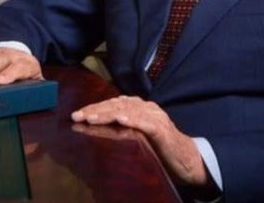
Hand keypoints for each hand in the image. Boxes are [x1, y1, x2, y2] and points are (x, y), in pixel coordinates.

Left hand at [71, 95, 211, 188]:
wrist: (187, 160)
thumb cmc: (160, 149)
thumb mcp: (139, 136)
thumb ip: (125, 129)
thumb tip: (99, 131)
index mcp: (141, 108)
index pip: (115, 103)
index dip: (96, 107)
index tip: (78, 114)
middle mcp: (148, 108)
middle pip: (118, 104)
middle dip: (96, 109)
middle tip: (76, 116)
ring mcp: (155, 117)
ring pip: (128, 111)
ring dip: (108, 113)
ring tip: (91, 118)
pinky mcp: (162, 130)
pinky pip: (145, 122)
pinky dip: (132, 119)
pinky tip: (120, 119)